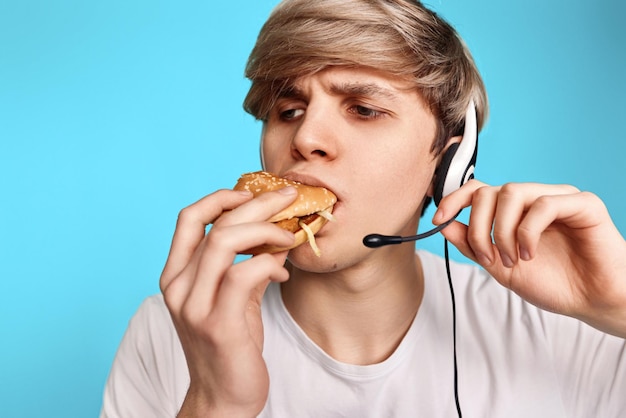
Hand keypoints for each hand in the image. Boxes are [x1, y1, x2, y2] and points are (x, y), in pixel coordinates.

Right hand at [159, 187, 297, 416]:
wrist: (223, 398)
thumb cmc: (230, 345)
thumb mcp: (235, 297)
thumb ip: (248, 264)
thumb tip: (277, 232)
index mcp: (177, 275)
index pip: (189, 218)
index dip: (221, 197)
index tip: (252, 193)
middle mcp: (179, 287)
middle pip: (216, 223)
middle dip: (258, 203)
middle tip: (288, 198)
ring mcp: (194, 305)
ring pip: (226, 241)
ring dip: (267, 231)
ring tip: (288, 238)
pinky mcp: (218, 324)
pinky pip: (246, 274)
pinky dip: (270, 264)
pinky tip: (283, 274)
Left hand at [434, 180, 625, 337]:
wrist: (592, 301)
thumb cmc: (553, 283)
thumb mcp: (501, 266)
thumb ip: (473, 244)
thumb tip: (444, 224)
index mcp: (514, 211)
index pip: (478, 190)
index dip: (453, 200)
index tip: (438, 219)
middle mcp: (534, 199)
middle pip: (489, 191)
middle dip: (479, 227)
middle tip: (488, 257)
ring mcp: (558, 198)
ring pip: (513, 192)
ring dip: (503, 230)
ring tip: (513, 259)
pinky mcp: (583, 204)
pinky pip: (544, 204)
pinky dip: (528, 231)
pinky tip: (530, 253)